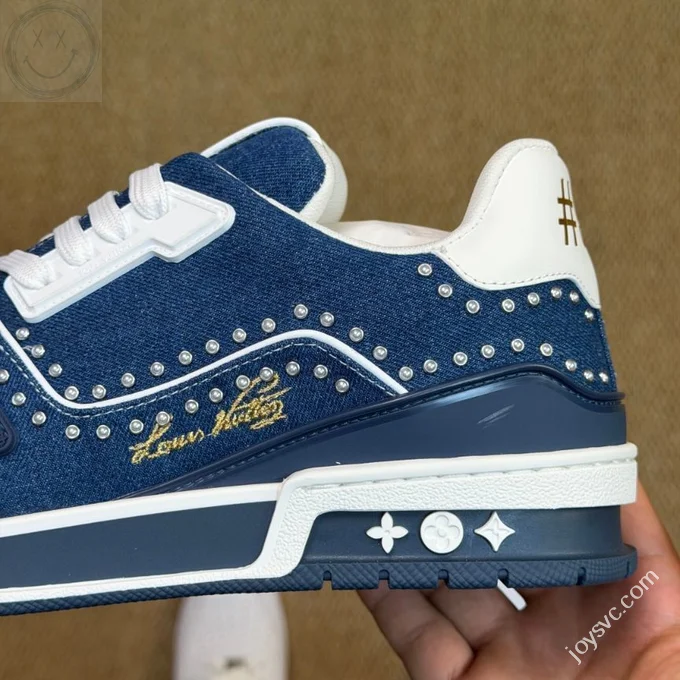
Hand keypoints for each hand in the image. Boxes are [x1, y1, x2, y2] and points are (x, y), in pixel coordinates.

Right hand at [360, 484, 679, 678]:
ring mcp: (509, 664)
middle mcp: (562, 633)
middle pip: (506, 547)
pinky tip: (372, 563)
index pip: (581, 525)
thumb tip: (623, 479)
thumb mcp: (674, 644)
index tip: (513, 441)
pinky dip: (391, 600)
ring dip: (421, 543)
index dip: (547, 480)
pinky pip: (419, 637)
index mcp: (626, 614)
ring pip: (453, 586)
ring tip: (393, 499)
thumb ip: (644, 560)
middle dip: (471, 505)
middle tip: (440, 463)